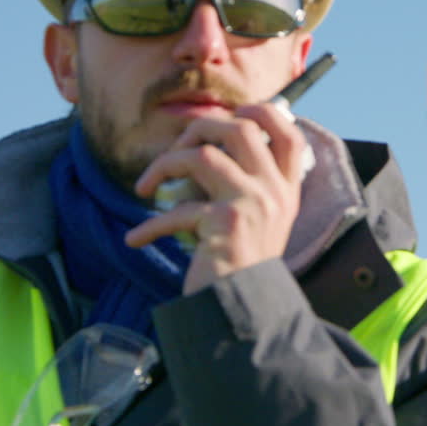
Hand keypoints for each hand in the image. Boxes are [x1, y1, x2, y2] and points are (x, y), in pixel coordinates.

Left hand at [127, 103, 308, 293]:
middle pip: (241, 128)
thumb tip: (204, 147)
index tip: (230, 116)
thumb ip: (245, 187)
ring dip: (165, 164)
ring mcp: (254, 204)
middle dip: (199, 127)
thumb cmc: (241, 267)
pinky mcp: (227, 222)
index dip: (261, 113)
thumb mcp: (257, 222)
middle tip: (175, 151)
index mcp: (286, 190)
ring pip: (204, 153)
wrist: (244, 312)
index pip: (290, 134)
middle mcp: (276, 192)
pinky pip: (180, 207)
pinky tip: (136, 240)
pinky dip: (151, 225)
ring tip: (146, 188)